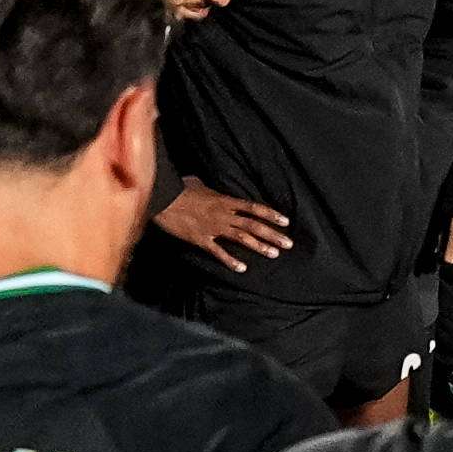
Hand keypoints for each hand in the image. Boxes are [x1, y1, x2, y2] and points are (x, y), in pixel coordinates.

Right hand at [155, 180, 294, 269]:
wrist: (163, 198)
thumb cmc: (179, 189)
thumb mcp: (197, 183)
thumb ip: (206, 187)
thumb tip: (202, 184)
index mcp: (225, 201)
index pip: (254, 208)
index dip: (271, 215)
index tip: (285, 222)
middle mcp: (224, 215)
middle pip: (254, 225)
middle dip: (273, 234)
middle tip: (289, 243)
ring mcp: (214, 228)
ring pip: (242, 238)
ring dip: (260, 247)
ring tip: (274, 254)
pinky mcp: (201, 240)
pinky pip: (219, 252)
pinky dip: (231, 261)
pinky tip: (243, 269)